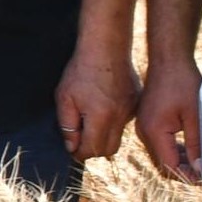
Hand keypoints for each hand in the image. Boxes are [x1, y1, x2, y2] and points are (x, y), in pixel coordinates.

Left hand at [58, 43, 139, 170]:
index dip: (79, 153)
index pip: (92, 149)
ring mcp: (131, 111)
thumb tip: (72, 147)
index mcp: (101, 117)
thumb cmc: (81, 71)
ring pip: (118, 137)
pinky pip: (124, 123)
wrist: (106, 49)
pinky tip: (103, 108)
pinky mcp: (136, 104)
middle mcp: (120, 118)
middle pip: (108, 149)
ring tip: (90, 121)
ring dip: (103, 136)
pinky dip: (113, 123)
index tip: (71, 149)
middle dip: (93, 149)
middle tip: (80, 139)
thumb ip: (68, 125)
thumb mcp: (64, 98)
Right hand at [135, 55, 201, 186]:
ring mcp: (143, 128)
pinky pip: (159, 145)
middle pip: (162, 164)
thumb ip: (196, 144)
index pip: (169, 165)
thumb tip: (199, 169)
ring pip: (160, 156)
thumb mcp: (195, 116)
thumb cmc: (183, 84)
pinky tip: (190, 150)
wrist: (168, 60)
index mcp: (154, 132)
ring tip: (200, 164)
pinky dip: (173, 151)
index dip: (187, 176)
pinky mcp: (147, 123)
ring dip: (178, 162)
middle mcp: (144, 133)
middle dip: (183, 172)